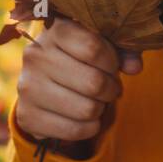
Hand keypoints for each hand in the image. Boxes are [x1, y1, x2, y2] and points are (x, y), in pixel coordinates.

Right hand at [15, 17, 141, 143]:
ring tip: (97, 101)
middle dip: (111, 89)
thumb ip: (122, 51)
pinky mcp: (27, 116)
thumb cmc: (79, 57)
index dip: (112, 62)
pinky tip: (86, 118)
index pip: (93, 48)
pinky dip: (89, 127)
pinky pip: (74, 130)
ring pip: (86, 109)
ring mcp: (27, 87)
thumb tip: (135, 67)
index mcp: (55, 30)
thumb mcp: (101, 44)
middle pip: (93, 82)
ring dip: (101, 109)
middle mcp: (35, 56)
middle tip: (110, 88)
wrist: (43, 81)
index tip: (113, 67)